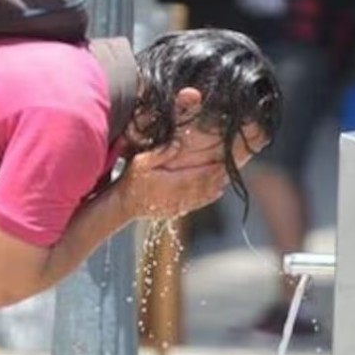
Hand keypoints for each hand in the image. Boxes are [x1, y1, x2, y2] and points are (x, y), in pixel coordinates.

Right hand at [114, 143, 228, 219]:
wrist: (125, 205)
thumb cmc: (132, 182)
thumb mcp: (141, 162)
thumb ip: (160, 153)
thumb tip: (177, 143)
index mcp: (171, 182)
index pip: (197, 175)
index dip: (211, 170)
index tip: (222, 163)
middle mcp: (178, 195)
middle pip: (203, 186)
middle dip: (217, 178)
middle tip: (230, 170)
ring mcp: (177, 204)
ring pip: (202, 196)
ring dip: (215, 188)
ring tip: (226, 180)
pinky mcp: (176, 210)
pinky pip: (196, 204)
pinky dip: (208, 199)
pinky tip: (217, 194)